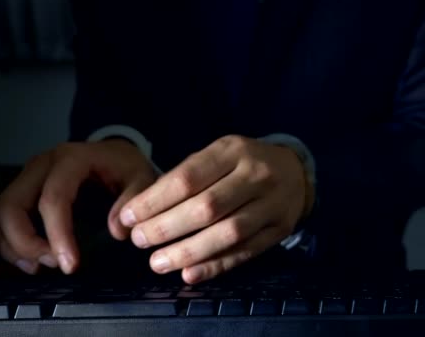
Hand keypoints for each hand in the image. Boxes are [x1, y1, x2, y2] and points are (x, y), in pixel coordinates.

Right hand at [0, 140, 156, 274]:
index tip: (70, 265)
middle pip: (12, 205)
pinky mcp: (21, 190)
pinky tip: (30, 260)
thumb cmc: (125, 167)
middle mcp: (41, 165)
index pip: (53, 198)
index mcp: (71, 158)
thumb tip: (117, 230)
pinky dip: (6, 242)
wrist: (114, 154)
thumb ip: (135, 199)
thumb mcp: (142, 177)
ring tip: (41, 266)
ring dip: (12, 245)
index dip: (58, 235)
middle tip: (53, 265)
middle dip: (26, 243)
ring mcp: (27, 176)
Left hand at [120, 135, 313, 283]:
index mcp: (234, 150)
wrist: (296, 171)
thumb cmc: (244, 163)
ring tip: (158, 262)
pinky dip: (215, 266)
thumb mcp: (218, 155)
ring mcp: (272, 204)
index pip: (188, 178)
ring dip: (188, 252)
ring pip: (227, 233)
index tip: (129, 217)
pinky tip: (189, 273)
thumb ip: (185, 176)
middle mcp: (256, 175)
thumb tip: (141, 209)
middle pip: (207, 207)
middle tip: (139, 240)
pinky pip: (245, 252)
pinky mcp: (280, 230)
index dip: (154, 201)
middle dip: (166, 228)